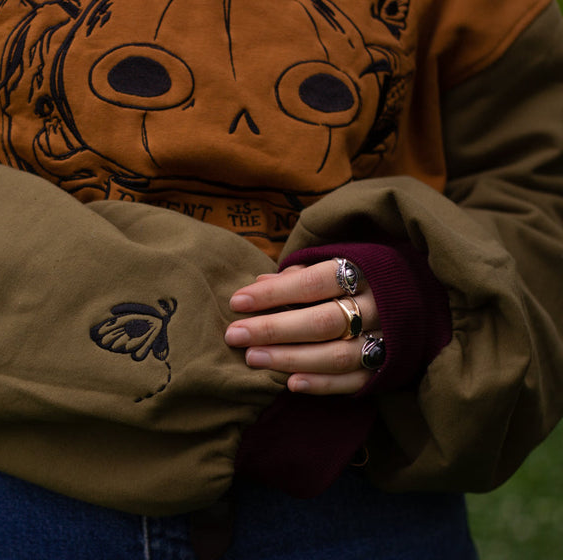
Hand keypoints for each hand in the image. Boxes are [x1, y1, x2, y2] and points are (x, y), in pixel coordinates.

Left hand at [225, 259, 380, 395]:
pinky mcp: (391, 368)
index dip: (274, 293)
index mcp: (366, 271)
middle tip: (234, 335)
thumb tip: (258, 283)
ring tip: (252, 358)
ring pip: (336, 355)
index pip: (314, 282)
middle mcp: (380, 306)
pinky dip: (322, 385)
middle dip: (273, 329)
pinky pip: (355, 381)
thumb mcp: (341, 264)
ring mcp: (389, 340)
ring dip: (290, 359)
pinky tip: (290, 384)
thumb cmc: (366, 279)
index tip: (236, 302)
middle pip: (321, 321)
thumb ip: (301, 274)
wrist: (426, 300)